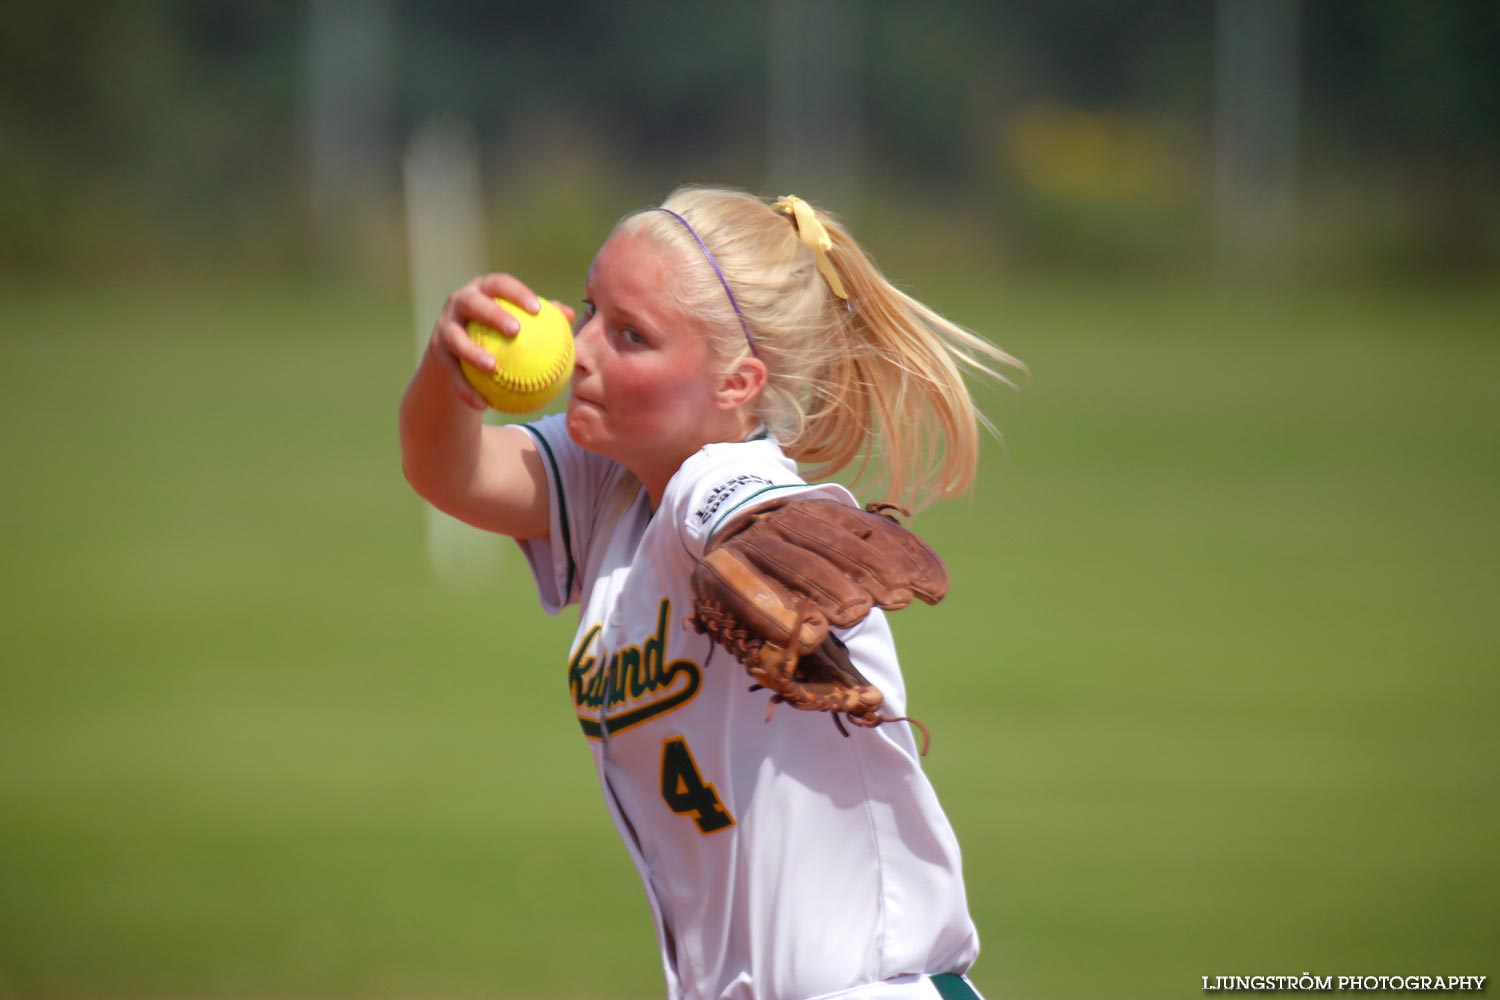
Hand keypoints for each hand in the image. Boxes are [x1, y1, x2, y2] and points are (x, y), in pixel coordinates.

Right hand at [426, 273, 576, 411]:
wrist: (457, 353)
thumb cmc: (499, 334)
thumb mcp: (516, 323)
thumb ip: (542, 318)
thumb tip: (571, 316)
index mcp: (482, 290)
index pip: (499, 284)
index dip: (516, 292)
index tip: (537, 308)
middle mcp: (459, 302)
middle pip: (473, 303)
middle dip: (492, 314)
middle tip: (515, 331)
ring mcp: (445, 326)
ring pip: (455, 338)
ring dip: (473, 352)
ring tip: (493, 367)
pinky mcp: (436, 352)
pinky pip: (451, 372)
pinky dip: (466, 388)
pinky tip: (483, 404)